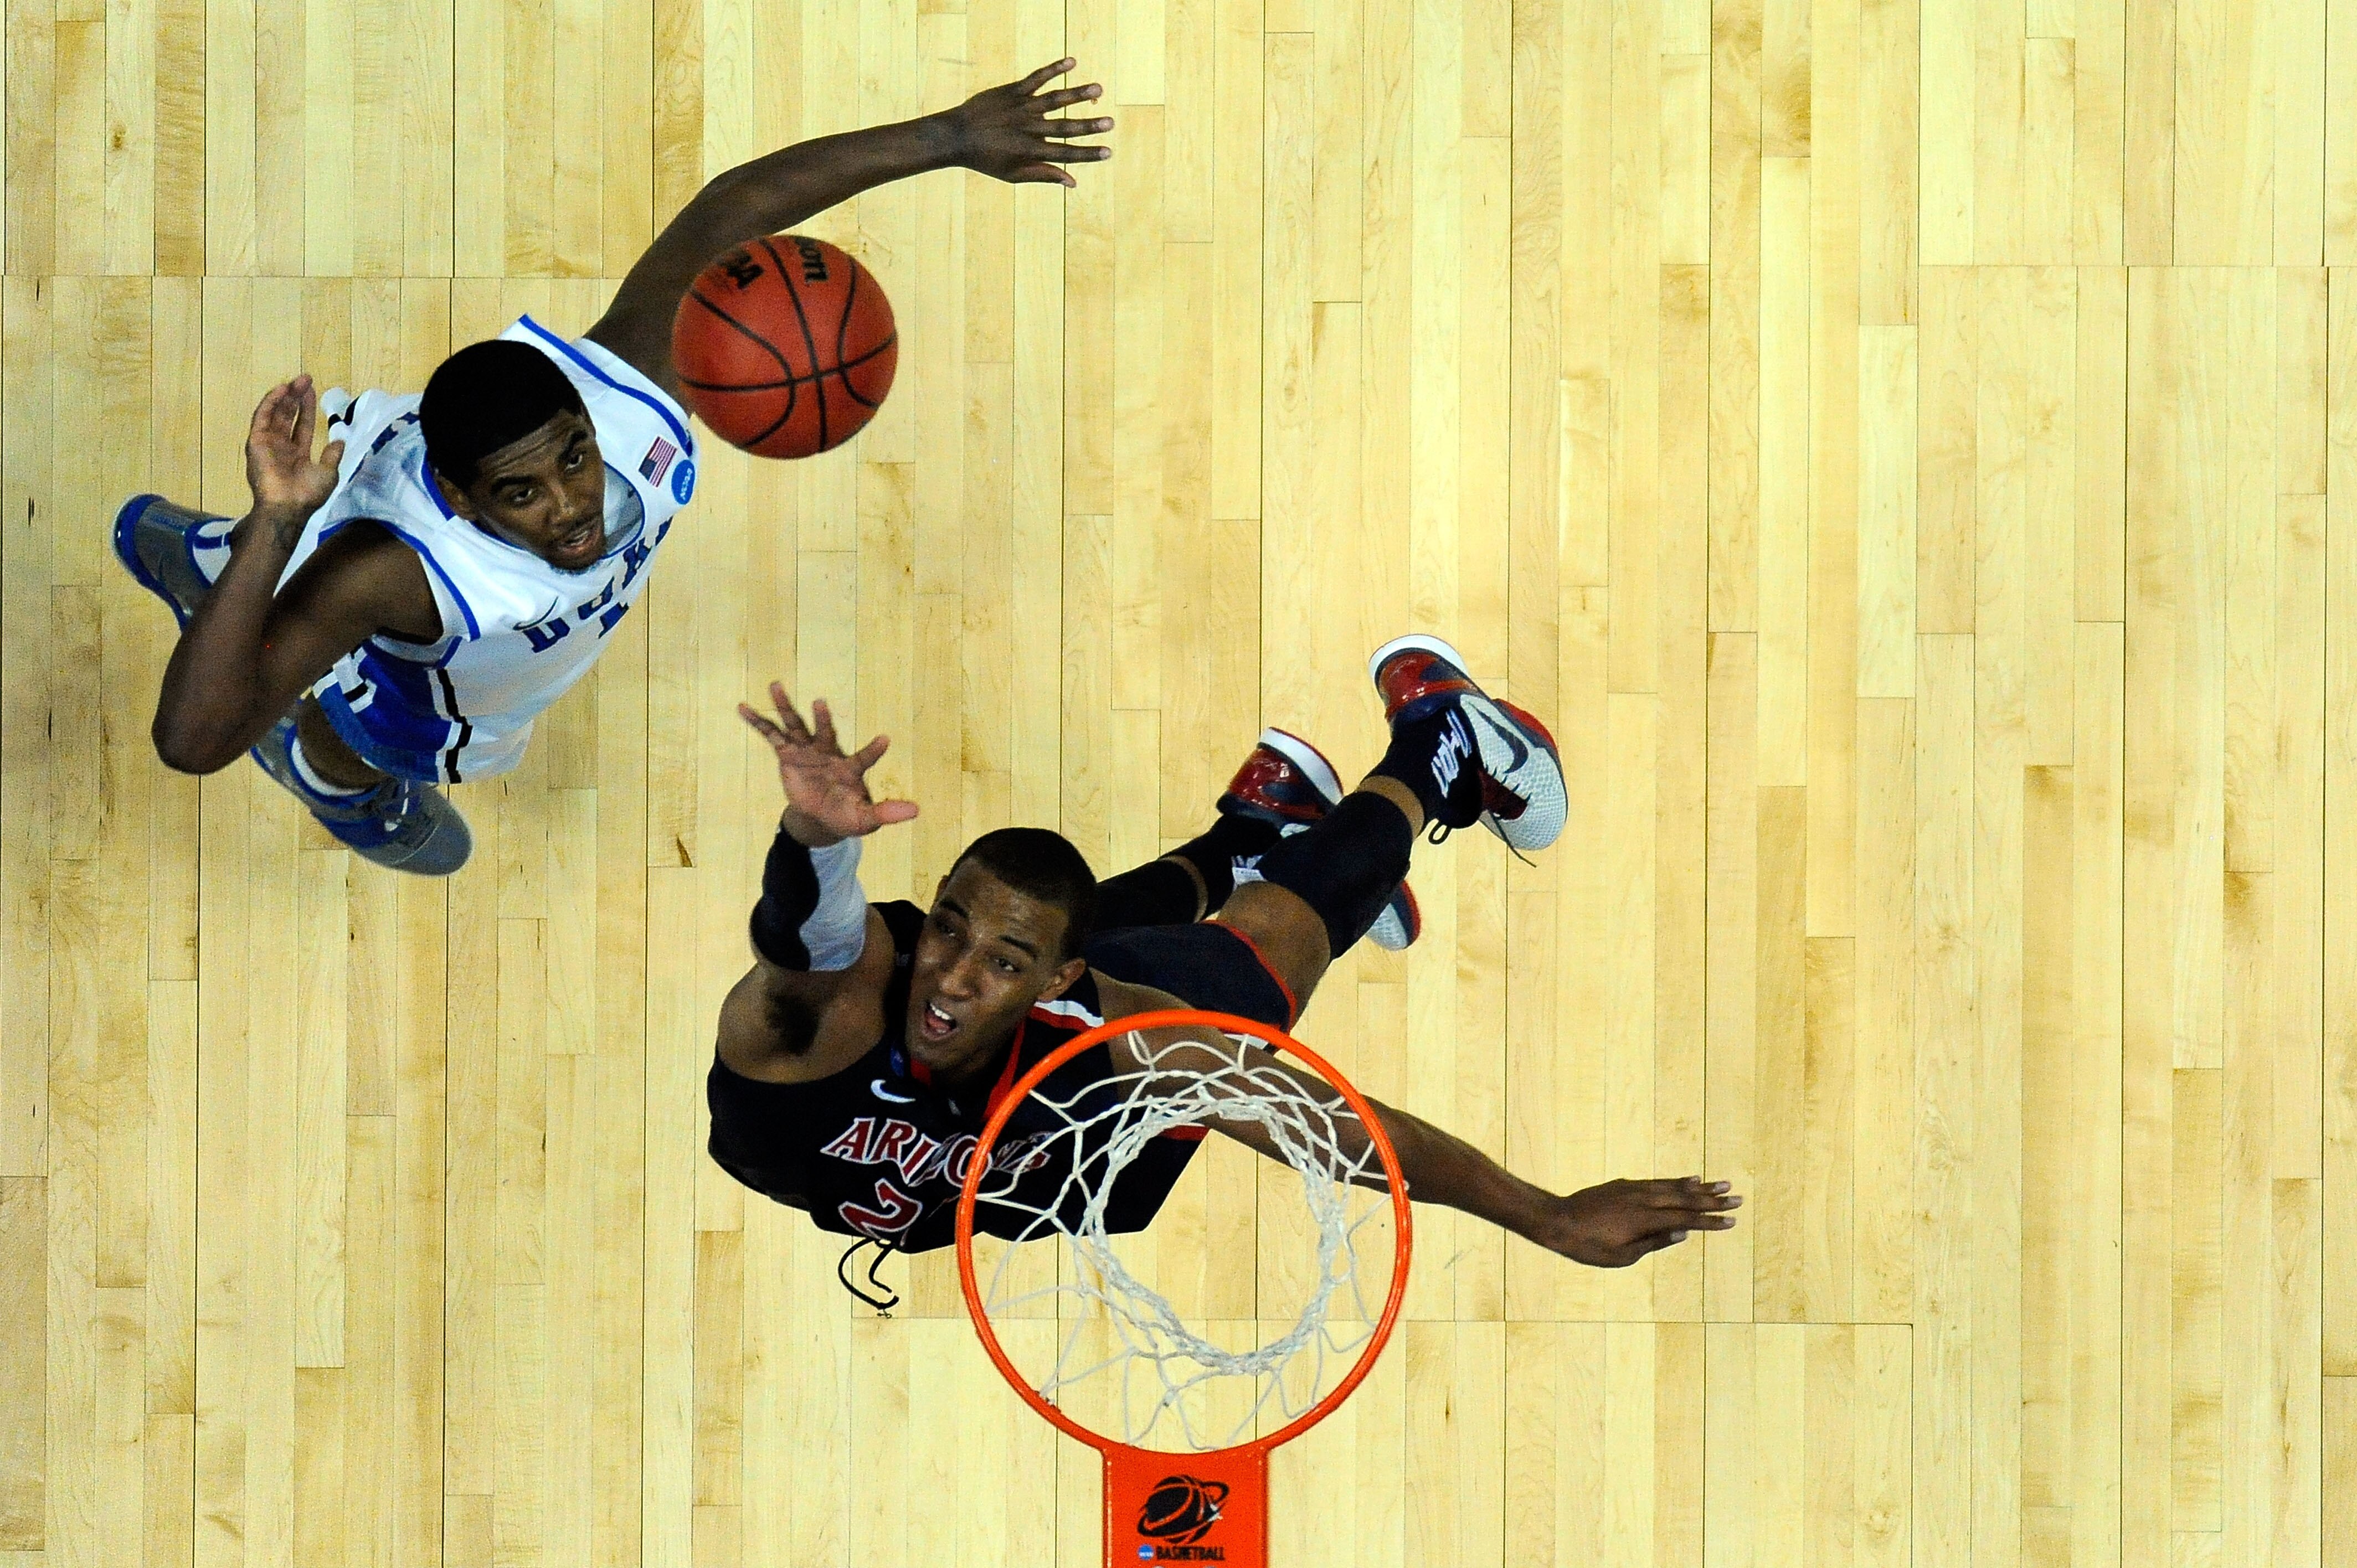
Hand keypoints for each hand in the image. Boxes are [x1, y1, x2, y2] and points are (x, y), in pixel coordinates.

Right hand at [243, 375, 345, 525]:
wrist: (288, 506)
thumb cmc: (308, 493)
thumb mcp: (328, 473)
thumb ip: (332, 456)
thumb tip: (340, 441)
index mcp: (296, 453)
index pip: (301, 425)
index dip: (306, 408)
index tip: (312, 391)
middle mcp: (280, 446)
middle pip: (287, 415)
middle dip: (296, 397)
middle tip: (305, 379)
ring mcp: (267, 443)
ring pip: (275, 413)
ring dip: (284, 395)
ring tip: (296, 381)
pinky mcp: (256, 441)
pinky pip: (261, 417)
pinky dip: (270, 402)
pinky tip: (281, 390)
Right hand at [738, 682, 918, 845]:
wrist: (823, 818)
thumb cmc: (847, 814)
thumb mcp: (867, 819)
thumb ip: (887, 812)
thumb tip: (917, 810)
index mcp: (851, 768)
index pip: (865, 757)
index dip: (873, 750)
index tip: (885, 740)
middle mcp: (828, 753)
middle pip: (825, 732)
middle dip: (822, 718)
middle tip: (821, 702)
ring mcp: (806, 752)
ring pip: (796, 725)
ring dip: (786, 706)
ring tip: (775, 684)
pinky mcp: (787, 756)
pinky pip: (771, 736)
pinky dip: (758, 722)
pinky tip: (743, 707)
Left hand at [936, 59, 1114, 186]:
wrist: (955, 135)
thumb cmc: (985, 159)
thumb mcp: (1013, 175)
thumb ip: (1043, 175)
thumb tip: (1073, 182)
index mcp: (1031, 150)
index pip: (1066, 154)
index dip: (1088, 154)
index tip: (1108, 152)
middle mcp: (1029, 128)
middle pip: (1065, 126)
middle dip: (1089, 126)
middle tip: (1110, 122)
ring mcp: (1022, 107)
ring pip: (1055, 99)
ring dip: (1077, 93)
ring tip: (1098, 89)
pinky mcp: (1013, 91)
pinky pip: (1037, 78)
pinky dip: (1054, 69)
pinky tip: (1072, 62)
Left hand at [1520, 1176, 1740, 1267]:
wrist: (1557, 1221)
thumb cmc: (1587, 1247)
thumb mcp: (1622, 1257)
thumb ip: (1654, 1243)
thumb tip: (1683, 1234)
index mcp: (1644, 1220)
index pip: (1685, 1220)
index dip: (1709, 1221)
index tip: (1732, 1221)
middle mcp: (1643, 1200)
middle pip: (1684, 1199)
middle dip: (1713, 1200)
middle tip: (1738, 1197)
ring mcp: (1634, 1189)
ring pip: (1673, 1187)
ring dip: (1699, 1186)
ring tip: (1721, 1184)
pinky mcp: (1625, 1184)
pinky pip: (1657, 1181)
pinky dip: (1676, 1180)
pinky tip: (1689, 1179)